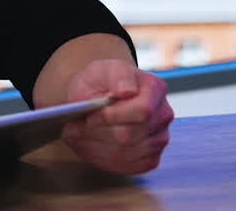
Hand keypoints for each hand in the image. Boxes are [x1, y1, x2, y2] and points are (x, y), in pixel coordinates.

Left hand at [60, 59, 172, 173]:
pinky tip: (88, 146)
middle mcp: (163, 115)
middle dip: (97, 133)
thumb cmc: (101, 81)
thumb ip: (117, 75)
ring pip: (126, 154)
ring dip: (95, 147)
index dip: (112, 117)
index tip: (90, 116)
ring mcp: (159, 138)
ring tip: (76, 136)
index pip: (142, 111)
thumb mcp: (103, 69)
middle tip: (73, 128)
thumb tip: (127, 90)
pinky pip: (127, 167)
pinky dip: (102, 159)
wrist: (97, 94)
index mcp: (155, 89)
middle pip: (130, 136)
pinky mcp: (151, 157)